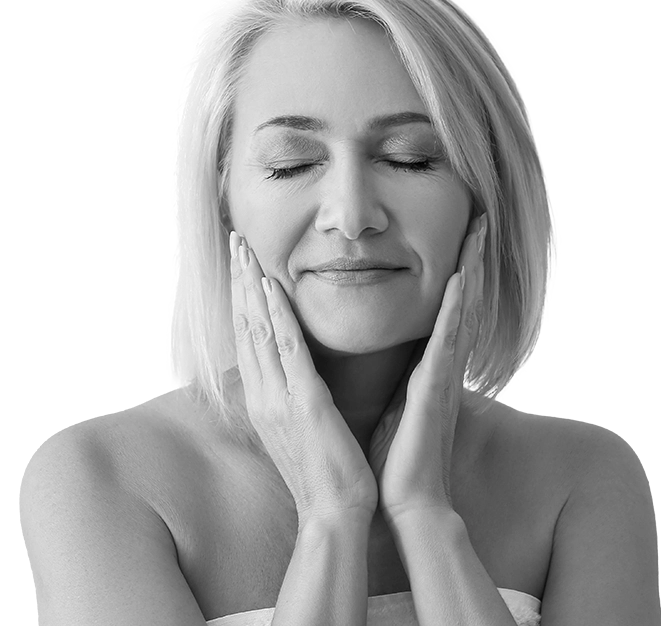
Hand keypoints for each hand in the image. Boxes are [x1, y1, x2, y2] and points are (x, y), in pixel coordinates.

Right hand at [229, 232, 377, 526]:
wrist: (332, 513)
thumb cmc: (320, 471)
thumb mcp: (295, 428)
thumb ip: (285, 396)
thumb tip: (279, 373)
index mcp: (263, 397)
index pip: (248, 337)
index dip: (243, 297)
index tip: (241, 264)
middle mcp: (262, 393)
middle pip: (246, 325)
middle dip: (240, 280)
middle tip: (235, 241)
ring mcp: (279, 398)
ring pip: (259, 331)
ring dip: (251, 287)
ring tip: (244, 251)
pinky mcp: (304, 404)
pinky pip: (287, 352)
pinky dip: (277, 318)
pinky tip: (271, 289)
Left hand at [368, 214, 486, 524]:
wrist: (406, 498)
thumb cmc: (400, 453)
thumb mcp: (400, 402)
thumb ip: (405, 377)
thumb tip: (401, 360)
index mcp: (432, 367)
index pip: (449, 311)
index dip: (458, 274)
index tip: (460, 239)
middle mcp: (444, 365)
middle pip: (463, 303)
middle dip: (472, 261)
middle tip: (480, 221)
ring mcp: (443, 374)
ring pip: (462, 313)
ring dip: (470, 272)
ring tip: (477, 234)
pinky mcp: (435, 389)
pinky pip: (448, 342)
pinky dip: (456, 309)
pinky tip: (460, 279)